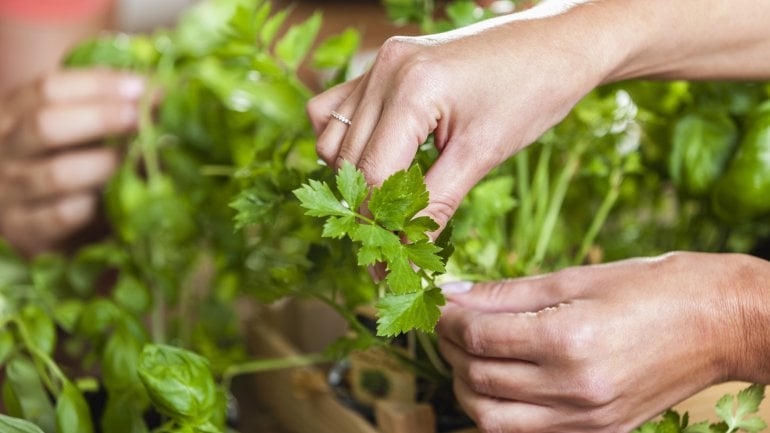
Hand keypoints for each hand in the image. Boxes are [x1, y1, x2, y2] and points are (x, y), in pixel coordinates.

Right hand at [0, 69, 144, 254]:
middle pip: (46, 124)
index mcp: (14, 114)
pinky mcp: (25, 229)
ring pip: (58, 173)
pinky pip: (63, 215)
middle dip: (102, 118)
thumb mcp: (78, 133)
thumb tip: (161, 97)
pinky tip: (118, 197)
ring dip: (106, 163)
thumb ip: (108, 112)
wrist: (38, 224)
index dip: (99, 84)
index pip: (49, 88)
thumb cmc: (67, 166)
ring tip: (139, 158)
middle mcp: (5, 149)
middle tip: (142, 118)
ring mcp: (10, 192)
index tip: (142, 87)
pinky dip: (96, 205)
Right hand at [307, 3, 608, 232]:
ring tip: (388, 202)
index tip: (385, 265)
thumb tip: (408, 254)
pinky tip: (378, 159)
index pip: (373, 172)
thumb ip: (436, 204)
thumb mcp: (483, 154)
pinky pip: (336, 109)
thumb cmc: (531, 93)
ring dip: (353, 175)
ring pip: (332, 136)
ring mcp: (379, 63)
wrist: (555, 44)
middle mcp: (385, 69)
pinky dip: (348, 142)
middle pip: (349, 159)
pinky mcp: (383, 64)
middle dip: (367, 207)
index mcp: (412, 88)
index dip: (378, 224)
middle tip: (391, 243)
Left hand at [437, 252, 769, 431]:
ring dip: (467, 388)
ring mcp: (587, 419)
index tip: (441, 305)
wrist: (718, 323)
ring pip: (493, 420)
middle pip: (479, 380)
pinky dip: (500, 412)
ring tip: (469, 357)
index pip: (480, 338)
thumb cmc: (651, 288)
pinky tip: (501, 382)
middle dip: (451, 352)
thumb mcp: (575, 277)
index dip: (449, 320)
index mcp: (569, 339)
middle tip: (450, 327)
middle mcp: (575, 388)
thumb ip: (508, 292)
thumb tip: (456, 294)